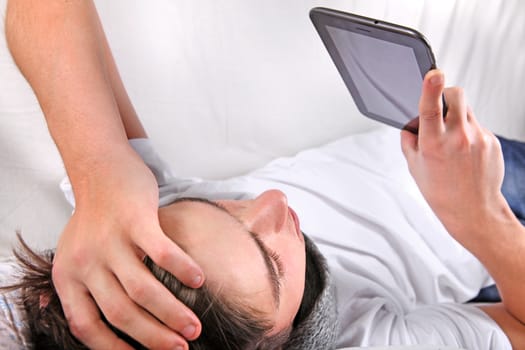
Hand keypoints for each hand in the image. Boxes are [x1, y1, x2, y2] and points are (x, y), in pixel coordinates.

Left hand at [52, 148, 203, 349]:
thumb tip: (105, 324)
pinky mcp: (136, 220)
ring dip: (173, 313)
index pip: (86, 324)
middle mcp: (86, 261)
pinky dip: (183, 269)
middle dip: (155, 337)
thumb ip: (86, 284)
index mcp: (67, 274)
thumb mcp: (75, 252)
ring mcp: (111, 240)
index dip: (113, 348)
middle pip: (121, 312)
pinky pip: (163, 253)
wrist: (99, 168)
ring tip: (194, 327)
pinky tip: (198, 280)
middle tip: (180, 347)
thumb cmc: (95, 215)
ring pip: (144, 289)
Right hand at [400, 70, 506, 237]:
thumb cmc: (441, 192)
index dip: (430, 88)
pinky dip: (468, 131)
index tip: (434, 73)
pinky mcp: (492, 140)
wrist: (474, 211)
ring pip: (466, 108)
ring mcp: (479, 138)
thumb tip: (411, 124)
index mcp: (434, 145)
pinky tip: (465, 151)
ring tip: (452, 138)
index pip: (430, 109)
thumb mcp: (415, 167)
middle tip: (440, 106)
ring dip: (456, 114)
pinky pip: (477, 124)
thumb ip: (409, 141)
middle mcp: (458, 138)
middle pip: (455, 95)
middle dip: (445, 94)